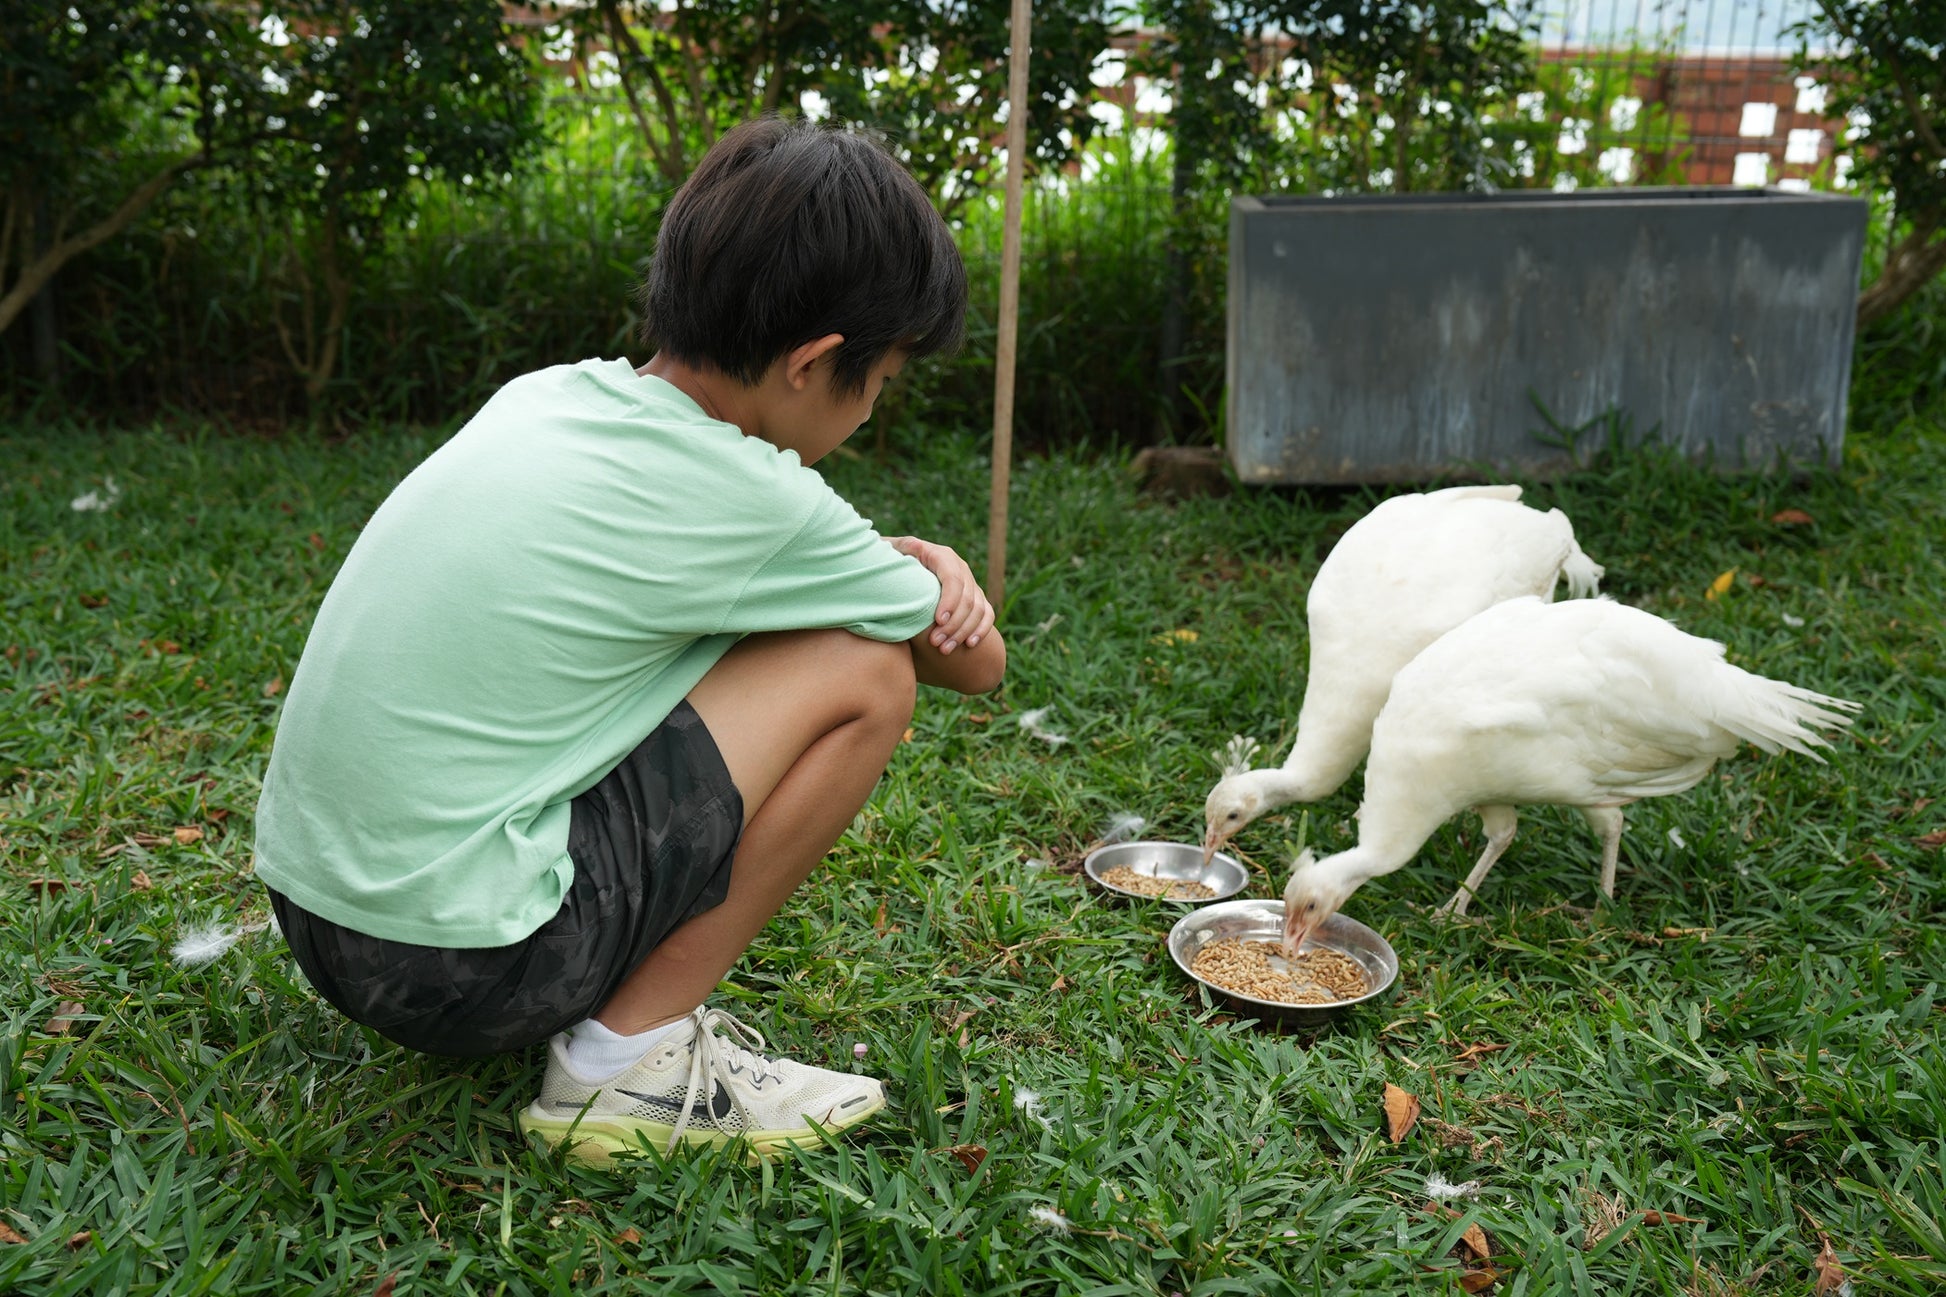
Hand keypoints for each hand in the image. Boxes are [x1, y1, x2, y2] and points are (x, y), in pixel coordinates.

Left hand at [887, 536, 994, 654]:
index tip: (937, 621)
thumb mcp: (892, 553)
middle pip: (967, 597)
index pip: (953, 578)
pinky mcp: (974, 597)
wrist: (898, 573)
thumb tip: (912, 547)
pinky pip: (986, 613)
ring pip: (978, 608)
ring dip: (963, 631)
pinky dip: (981, 629)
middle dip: (953, 623)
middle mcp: (959, 567)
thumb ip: (899, 549)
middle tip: (935, 643)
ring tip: (945, 650)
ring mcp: (969, 582)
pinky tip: (969, 644)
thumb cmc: (891, 564)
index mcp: (940, 556)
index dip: (949, 600)